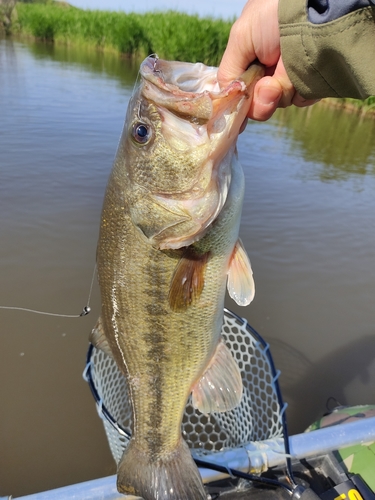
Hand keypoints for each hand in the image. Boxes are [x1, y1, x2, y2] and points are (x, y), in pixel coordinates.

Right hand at [218, 0, 316, 120]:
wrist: (314, 8)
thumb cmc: (271, 14)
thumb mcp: (240, 39)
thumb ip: (229, 73)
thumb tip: (232, 106)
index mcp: (251, 60)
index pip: (241, 93)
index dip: (240, 106)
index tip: (239, 115)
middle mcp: (270, 70)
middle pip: (260, 104)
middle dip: (262, 99)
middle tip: (269, 85)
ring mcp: (292, 75)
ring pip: (282, 102)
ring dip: (283, 93)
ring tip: (288, 69)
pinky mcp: (313, 80)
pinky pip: (304, 98)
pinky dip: (304, 91)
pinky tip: (305, 73)